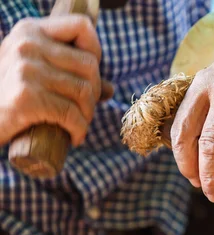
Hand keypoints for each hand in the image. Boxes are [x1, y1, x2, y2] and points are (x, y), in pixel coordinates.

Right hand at [0, 15, 112, 147]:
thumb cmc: (11, 96)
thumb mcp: (36, 74)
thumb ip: (70, 74)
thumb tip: (110, 89)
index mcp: (30, 31)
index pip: (82, 26)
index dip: (96, 50)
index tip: (89, 73)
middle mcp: (27, 45)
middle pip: (90, 64)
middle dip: (94, 92)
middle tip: (84, 110)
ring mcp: (26, 70)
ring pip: (85, 91)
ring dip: (88, 115)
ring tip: (78, 125)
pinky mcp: (27, 98)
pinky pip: (72, 115)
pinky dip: (79, 130)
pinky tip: (74, 137)